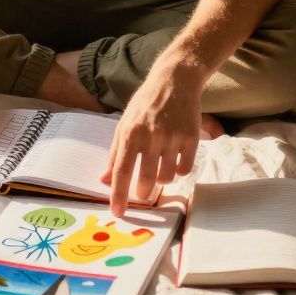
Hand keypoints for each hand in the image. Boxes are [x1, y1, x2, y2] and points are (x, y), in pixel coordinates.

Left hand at [99, 59, 204, 216]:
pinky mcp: (191, 138)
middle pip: (144, 180)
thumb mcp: (124, 124)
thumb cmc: (145, 104)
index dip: (119, 195)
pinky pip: (185, 169)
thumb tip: (104, 181)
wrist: (175, 81)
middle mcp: (150, 137)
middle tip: (142, 192)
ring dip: (161, 180)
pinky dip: (179, 171)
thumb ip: (115, 153)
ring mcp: (172, 138)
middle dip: (142, 193)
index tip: (118, 213)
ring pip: (166, 178)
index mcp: (129, 133)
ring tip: (159, 167)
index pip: (121, 171)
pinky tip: (175, 160)